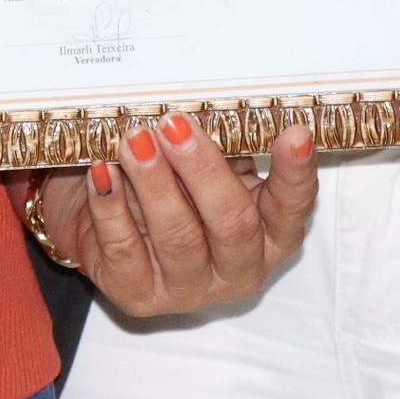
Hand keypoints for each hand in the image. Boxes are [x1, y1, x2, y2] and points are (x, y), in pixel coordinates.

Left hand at [24, 114, 319, 315]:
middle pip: (232, 224)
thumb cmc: (174, 186)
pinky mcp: (139, 295)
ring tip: (135, 140)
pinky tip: (104, 171)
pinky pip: (125, 249)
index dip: (295, 174)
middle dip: (203, 170)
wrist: (111, 225)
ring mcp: (189, 289)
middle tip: (175, 125)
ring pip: (178, 237)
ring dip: (155, 183)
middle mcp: (238, 269)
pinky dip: (112, 206)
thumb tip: (215, 102)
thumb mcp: (206, 164)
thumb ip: (222, 144)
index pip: (292, 209)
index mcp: (269, 234)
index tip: (294, 134)